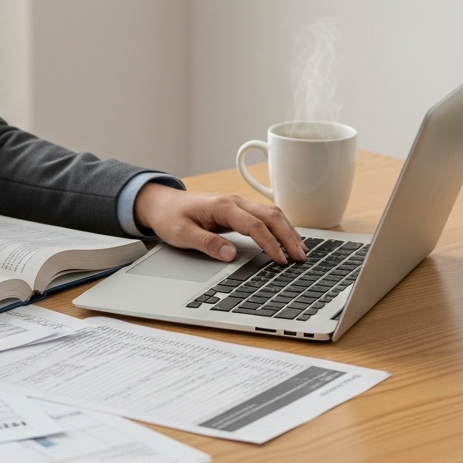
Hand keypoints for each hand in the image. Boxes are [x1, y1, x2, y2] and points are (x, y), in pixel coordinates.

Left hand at [134, 184, 306, 264]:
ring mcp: (238, 204)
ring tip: (301, 251)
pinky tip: (287, 239)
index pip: (254, 225)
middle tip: (301, 257)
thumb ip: (206, 243)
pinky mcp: (238, 210)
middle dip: (288, 236)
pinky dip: (280, 227)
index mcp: (221, 206)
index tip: (280, 260)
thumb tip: (231, 254)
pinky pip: (265, 216)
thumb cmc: (169, 216)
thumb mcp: (181, 234)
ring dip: (288, 231)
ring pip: (271, 214)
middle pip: (270, 215)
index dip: (270, 243)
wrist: (161, 203)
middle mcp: (234, 202)